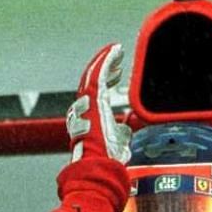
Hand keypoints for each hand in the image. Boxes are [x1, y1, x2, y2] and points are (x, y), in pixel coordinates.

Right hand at [66, 42, 130, 163]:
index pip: (97, 92)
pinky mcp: (92, 98)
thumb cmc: (105, 158)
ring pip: (94, 74)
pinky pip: (98, 74)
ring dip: (106, 60)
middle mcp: (85, 107)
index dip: (106, 80)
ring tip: (117, 50)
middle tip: (119, 60)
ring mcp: (87, 101)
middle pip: (92, 80)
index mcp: (92, 116)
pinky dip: (106, 60)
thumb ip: (120, 136)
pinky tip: (115, 50)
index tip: (117, 73)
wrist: (97, 161)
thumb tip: (125, 134)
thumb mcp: (117, 143)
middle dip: (105, 68)